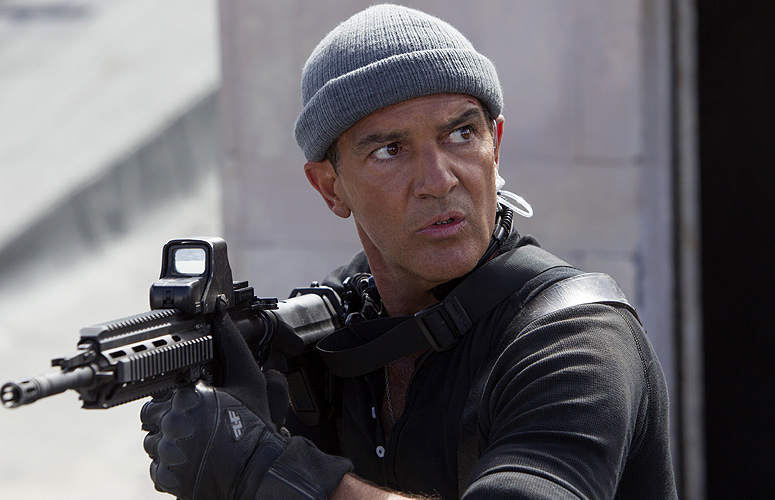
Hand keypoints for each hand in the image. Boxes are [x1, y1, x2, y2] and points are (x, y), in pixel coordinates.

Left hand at [141, 298, 350, 499]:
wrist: (258, 470)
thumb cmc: (254, 427)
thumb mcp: (248, 381)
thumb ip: (232, 345)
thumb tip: (221, 314)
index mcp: (187, 397)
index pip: (163, 393)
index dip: (178, 398)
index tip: (195, 404)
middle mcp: (171, 424)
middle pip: (151, 416)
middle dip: (169, 419)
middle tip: (196, 424)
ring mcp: (167, 453)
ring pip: (152, 442)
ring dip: (168, 441)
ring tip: (196, 442)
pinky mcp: (166, 477)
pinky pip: (156, 467)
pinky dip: (171, 464)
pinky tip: (193, 459)